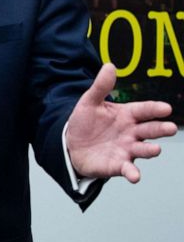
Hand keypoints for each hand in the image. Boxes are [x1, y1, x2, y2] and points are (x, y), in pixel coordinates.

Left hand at [66, 63, 175, 182]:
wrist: (71, 145)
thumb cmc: (85, 122)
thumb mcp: (89, 102)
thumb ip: (101, 86)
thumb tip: (110, 66)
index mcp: (127, 115)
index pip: (144, 110)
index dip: (155, 109)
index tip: (166, 108)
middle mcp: (132, 133)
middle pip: (149, 130)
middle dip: (160, 129)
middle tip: (170, 128)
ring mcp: (127, 150)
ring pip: (142, 150)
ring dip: (149, 150)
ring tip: (155, 149)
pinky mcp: (118, 165)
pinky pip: (128, 169)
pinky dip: (132, 172)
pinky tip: (135, 176)